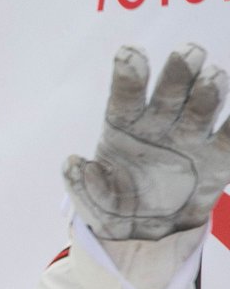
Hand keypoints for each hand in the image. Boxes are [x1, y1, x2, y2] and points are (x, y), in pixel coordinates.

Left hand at [64, 44, 229, 240]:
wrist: (147, 234)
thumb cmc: (116, 208)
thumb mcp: (93, 204)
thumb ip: (83, 184)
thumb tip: (73, 163)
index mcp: (125, 127)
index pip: (126, 96)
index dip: (128, 75)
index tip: (128, 54)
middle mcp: (161, 123)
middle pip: (171, 90)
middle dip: (178, 70)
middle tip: (186, 54)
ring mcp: (191, 136)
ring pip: (203, 103)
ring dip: (209, 88)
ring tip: (210, 79)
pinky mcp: (218, 155)